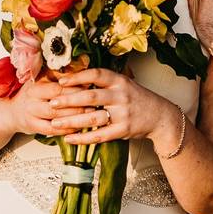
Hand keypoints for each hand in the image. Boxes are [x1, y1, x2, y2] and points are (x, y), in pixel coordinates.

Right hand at [6, 79, 89, 136]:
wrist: (11, 112)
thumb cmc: (33, 95)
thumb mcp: (42, 79)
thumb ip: (60, 73)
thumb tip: (83, 61)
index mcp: (36, 81)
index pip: (58, 83)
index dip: (75, 85)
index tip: (90, 85)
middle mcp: (31, 96)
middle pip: (57, 99)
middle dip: (78, 101)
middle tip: (94, 101)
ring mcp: (31, 112)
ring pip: (55, 115)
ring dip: (74, 116)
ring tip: (91, 114)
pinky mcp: (32, 126)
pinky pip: (51, 129)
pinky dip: (66, 129)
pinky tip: (78, 127)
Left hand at [46, 68, 179, 146]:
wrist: (160, 117)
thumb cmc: (137, 98)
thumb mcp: (125, 83)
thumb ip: (104, 80)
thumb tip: (76, 75)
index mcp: (120, 81)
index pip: (96, 74)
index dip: (78, 77)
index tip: (60, 80)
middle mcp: (121, 96)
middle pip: (91, 97)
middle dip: (69, 100)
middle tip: (52, 102)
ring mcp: (123, 114)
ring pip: (92, 118)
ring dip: (71, 121)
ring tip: (55, 123)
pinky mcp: (123, 131)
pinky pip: (99, 135)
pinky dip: (82, 138)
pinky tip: (69, 138)